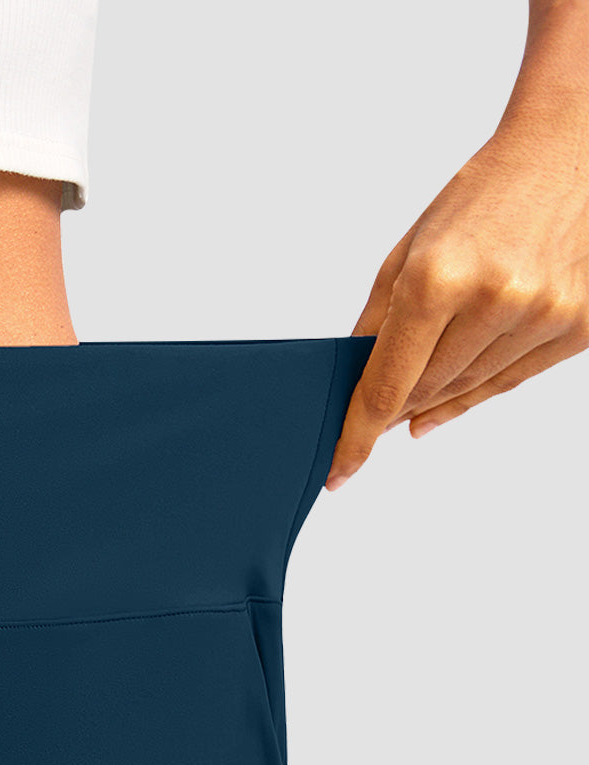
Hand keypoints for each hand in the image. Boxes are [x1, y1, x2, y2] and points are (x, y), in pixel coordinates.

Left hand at [327, 107, 588, 489]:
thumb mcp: (408, 254)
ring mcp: (542, 314)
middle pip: (427, 392)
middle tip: (381, 412)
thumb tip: (358, 389)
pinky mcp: (579, 324)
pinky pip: (513, 381)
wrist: (566, 152)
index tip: (340, 469)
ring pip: (469, 391)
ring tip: (423, 385)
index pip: (386, 386)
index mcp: (438, 279)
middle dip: (398, 406)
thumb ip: (377, 327)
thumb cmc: (481, 197)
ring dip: (439, 397)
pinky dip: (480, 390)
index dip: (358, 436)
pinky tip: (459, 388)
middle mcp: (494, 299)